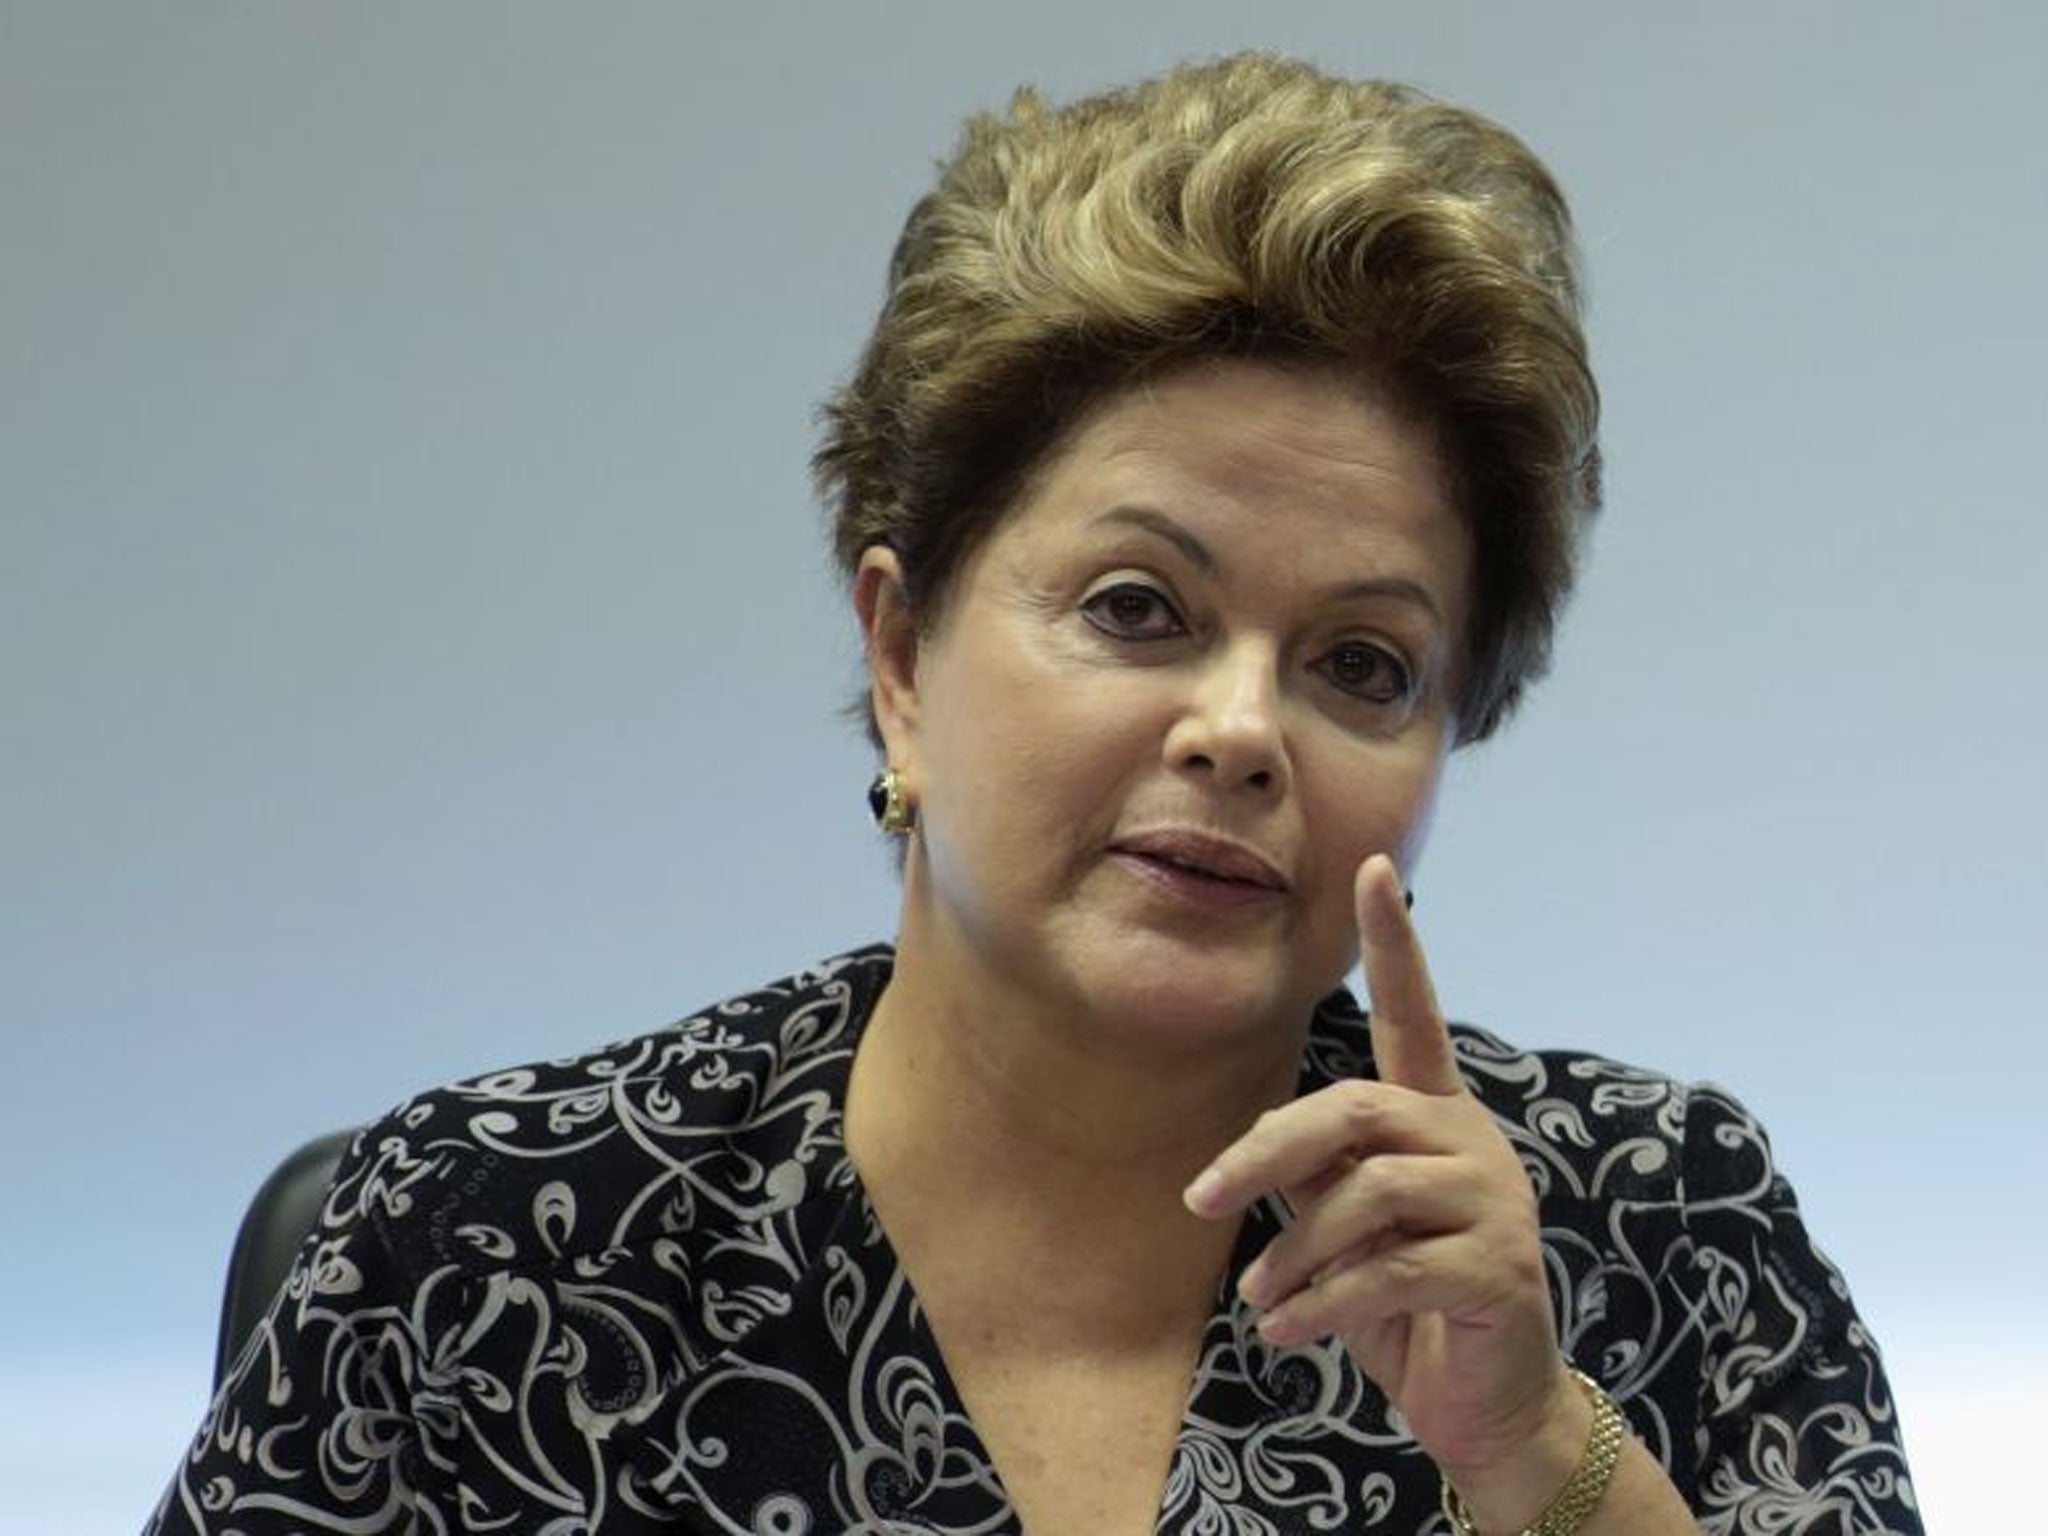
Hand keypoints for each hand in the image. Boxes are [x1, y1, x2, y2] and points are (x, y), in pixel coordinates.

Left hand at [1182, 854, 1579, 1484]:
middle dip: (1266, 1153)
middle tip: (1201, 1199)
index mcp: (1435, 1116)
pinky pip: (1386, 1274)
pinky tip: (1285, 1333)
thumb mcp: (1348, 1232)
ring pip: (1367, 1197)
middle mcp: (1470, 1142)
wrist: (1489, 1406)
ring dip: (1295, 1253)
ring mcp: (1493, 1204)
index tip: (1372, 866)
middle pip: (1354, 1112)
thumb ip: (1316, 1178)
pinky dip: (1320, 1305)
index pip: (1413, 1013)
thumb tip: (1246, 1157)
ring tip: (1259, 1297)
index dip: (1393, 944)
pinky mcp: (1499, 1272)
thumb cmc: (1405, 1304)